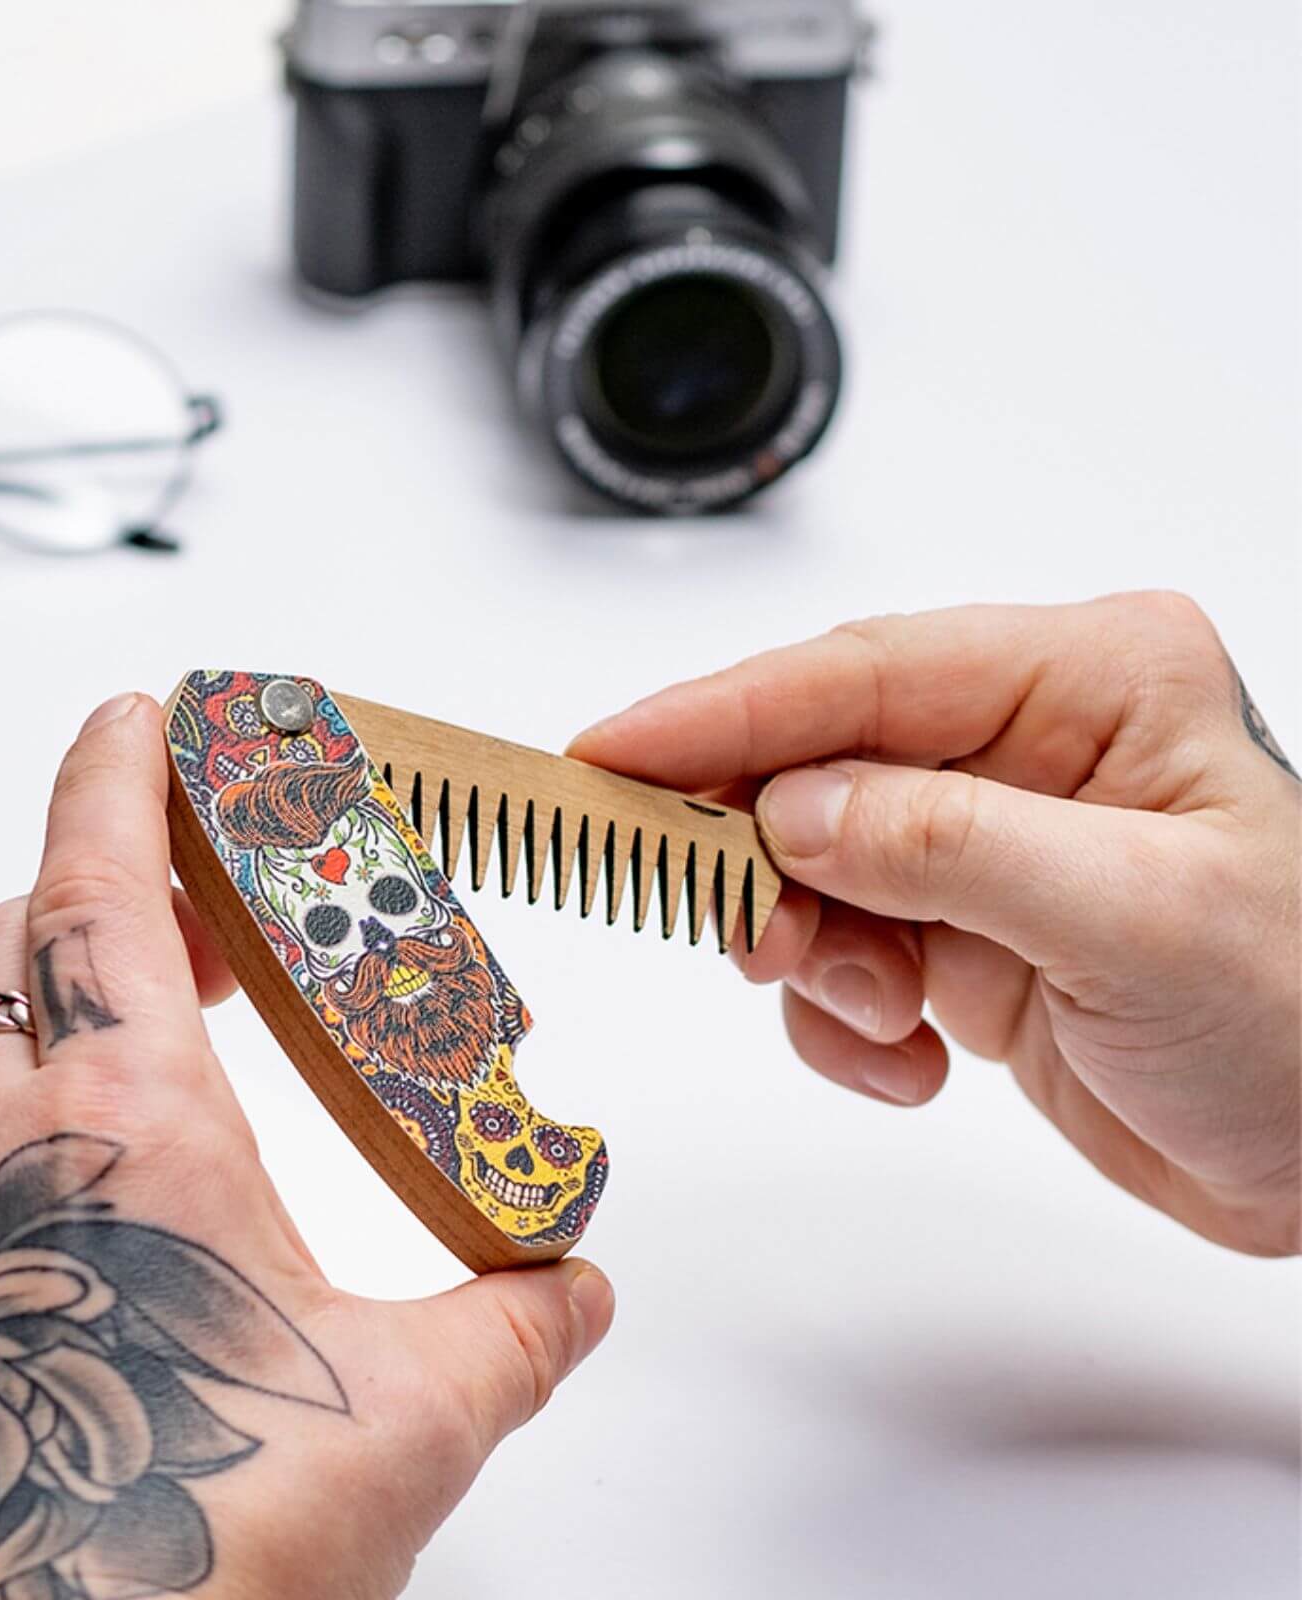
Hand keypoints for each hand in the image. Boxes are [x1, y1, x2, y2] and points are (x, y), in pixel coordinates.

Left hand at [0, 693, 613, 1599]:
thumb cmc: (189, 1553)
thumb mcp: (412, 1417)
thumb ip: (514, 1328)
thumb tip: (571, 1289)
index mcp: (127, 1128)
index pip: (96, 885)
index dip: (117, 776)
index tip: (140, 715)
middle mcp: (1, 1159)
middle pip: (9, 939)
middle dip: (96, 879)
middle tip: (195, 896)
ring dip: (42, 990)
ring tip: (147, 1021)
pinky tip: (76, 1174)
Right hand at [571, 593, 1299, 1256]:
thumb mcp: (1134, 923)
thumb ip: (950, 849)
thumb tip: (791, 811)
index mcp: (1089, 680)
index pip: (862, 673)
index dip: (720, 714)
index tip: (608, 754)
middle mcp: (1026, 740)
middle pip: (815, 761)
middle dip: (763, 857)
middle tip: (736, 927)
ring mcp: (984, 834)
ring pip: (809, 862)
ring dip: (813, 953)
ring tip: (883, 1017)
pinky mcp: (956, 922)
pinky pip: (837, 948)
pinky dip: (843, 1016)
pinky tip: (914, 1060)